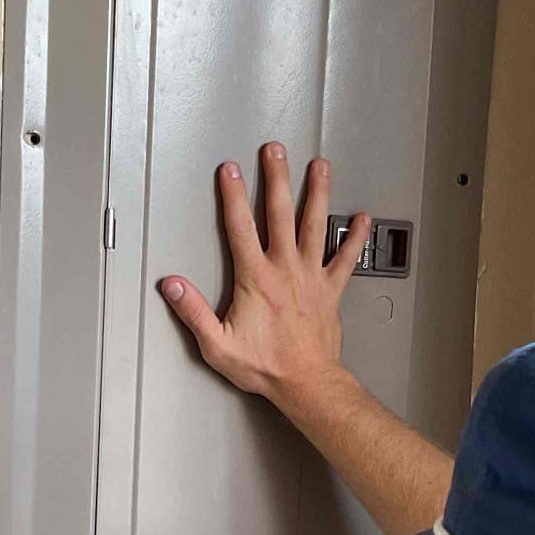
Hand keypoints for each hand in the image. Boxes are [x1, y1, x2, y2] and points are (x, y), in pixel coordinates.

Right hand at [159, 142, 370, 412]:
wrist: (306, 383)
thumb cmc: (266, 366)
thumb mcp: (217, 344)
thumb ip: (193, 311)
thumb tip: (171, 285)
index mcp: (256, 279)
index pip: (240, 227)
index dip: (233, 196)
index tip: (230, 171)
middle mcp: (285, 270)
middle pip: (280, 214)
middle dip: (276, 179)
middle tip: (275, 151)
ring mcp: (311, 276)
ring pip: (315, 225)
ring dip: (317, 193)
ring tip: (320, 166)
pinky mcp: (331, 289)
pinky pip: (346, 258)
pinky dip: (355, 238)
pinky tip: (362, 218)